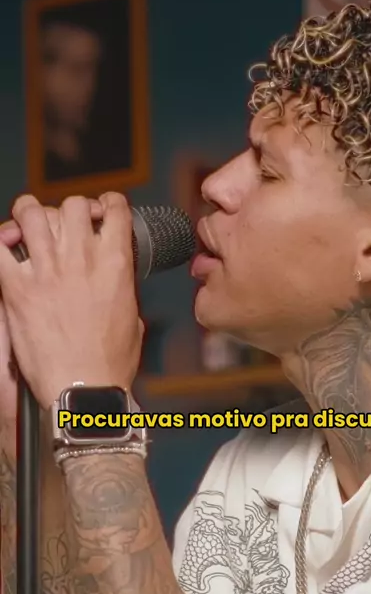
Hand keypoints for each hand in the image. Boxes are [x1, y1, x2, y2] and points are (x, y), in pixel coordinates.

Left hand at [0, 193, 143, 408]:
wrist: (83, 389)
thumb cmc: (110, 364)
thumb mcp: (133, 318)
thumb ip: (121, 289)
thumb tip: (114, 281)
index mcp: (116, 264)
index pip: (114, 209)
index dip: (107, 204)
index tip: (101, 210)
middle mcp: (81, 259)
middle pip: (72, 205)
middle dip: (68, 209)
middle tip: (64, 222)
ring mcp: (47, 271)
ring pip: (32, 213)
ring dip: (29, 213)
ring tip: (28, 223)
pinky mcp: (17, 289)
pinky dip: (0, 242)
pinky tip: (6, 248)